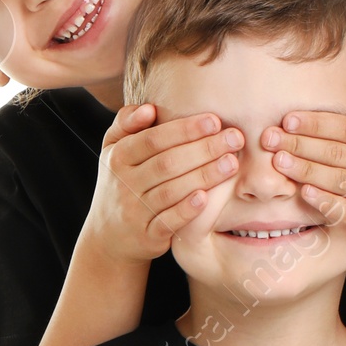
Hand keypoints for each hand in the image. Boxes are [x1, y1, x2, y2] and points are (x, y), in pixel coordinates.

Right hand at [85, 104, 244, 265]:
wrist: (110, 237)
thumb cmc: (121, 182)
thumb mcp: (113, 150)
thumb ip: (126, 123)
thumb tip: (150, 108)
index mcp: (118, 157)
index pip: (153, 139)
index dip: (185, 129)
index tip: (215, 121)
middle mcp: (124, 183)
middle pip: (167, 163)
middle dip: (204, 149)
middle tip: (235, 139)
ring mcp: (135, 211)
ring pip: (171, 191)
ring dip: (204, 176)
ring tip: (232, 163)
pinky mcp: (147, 236)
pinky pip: (168, 221)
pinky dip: (187, 210)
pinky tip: (206, 197)